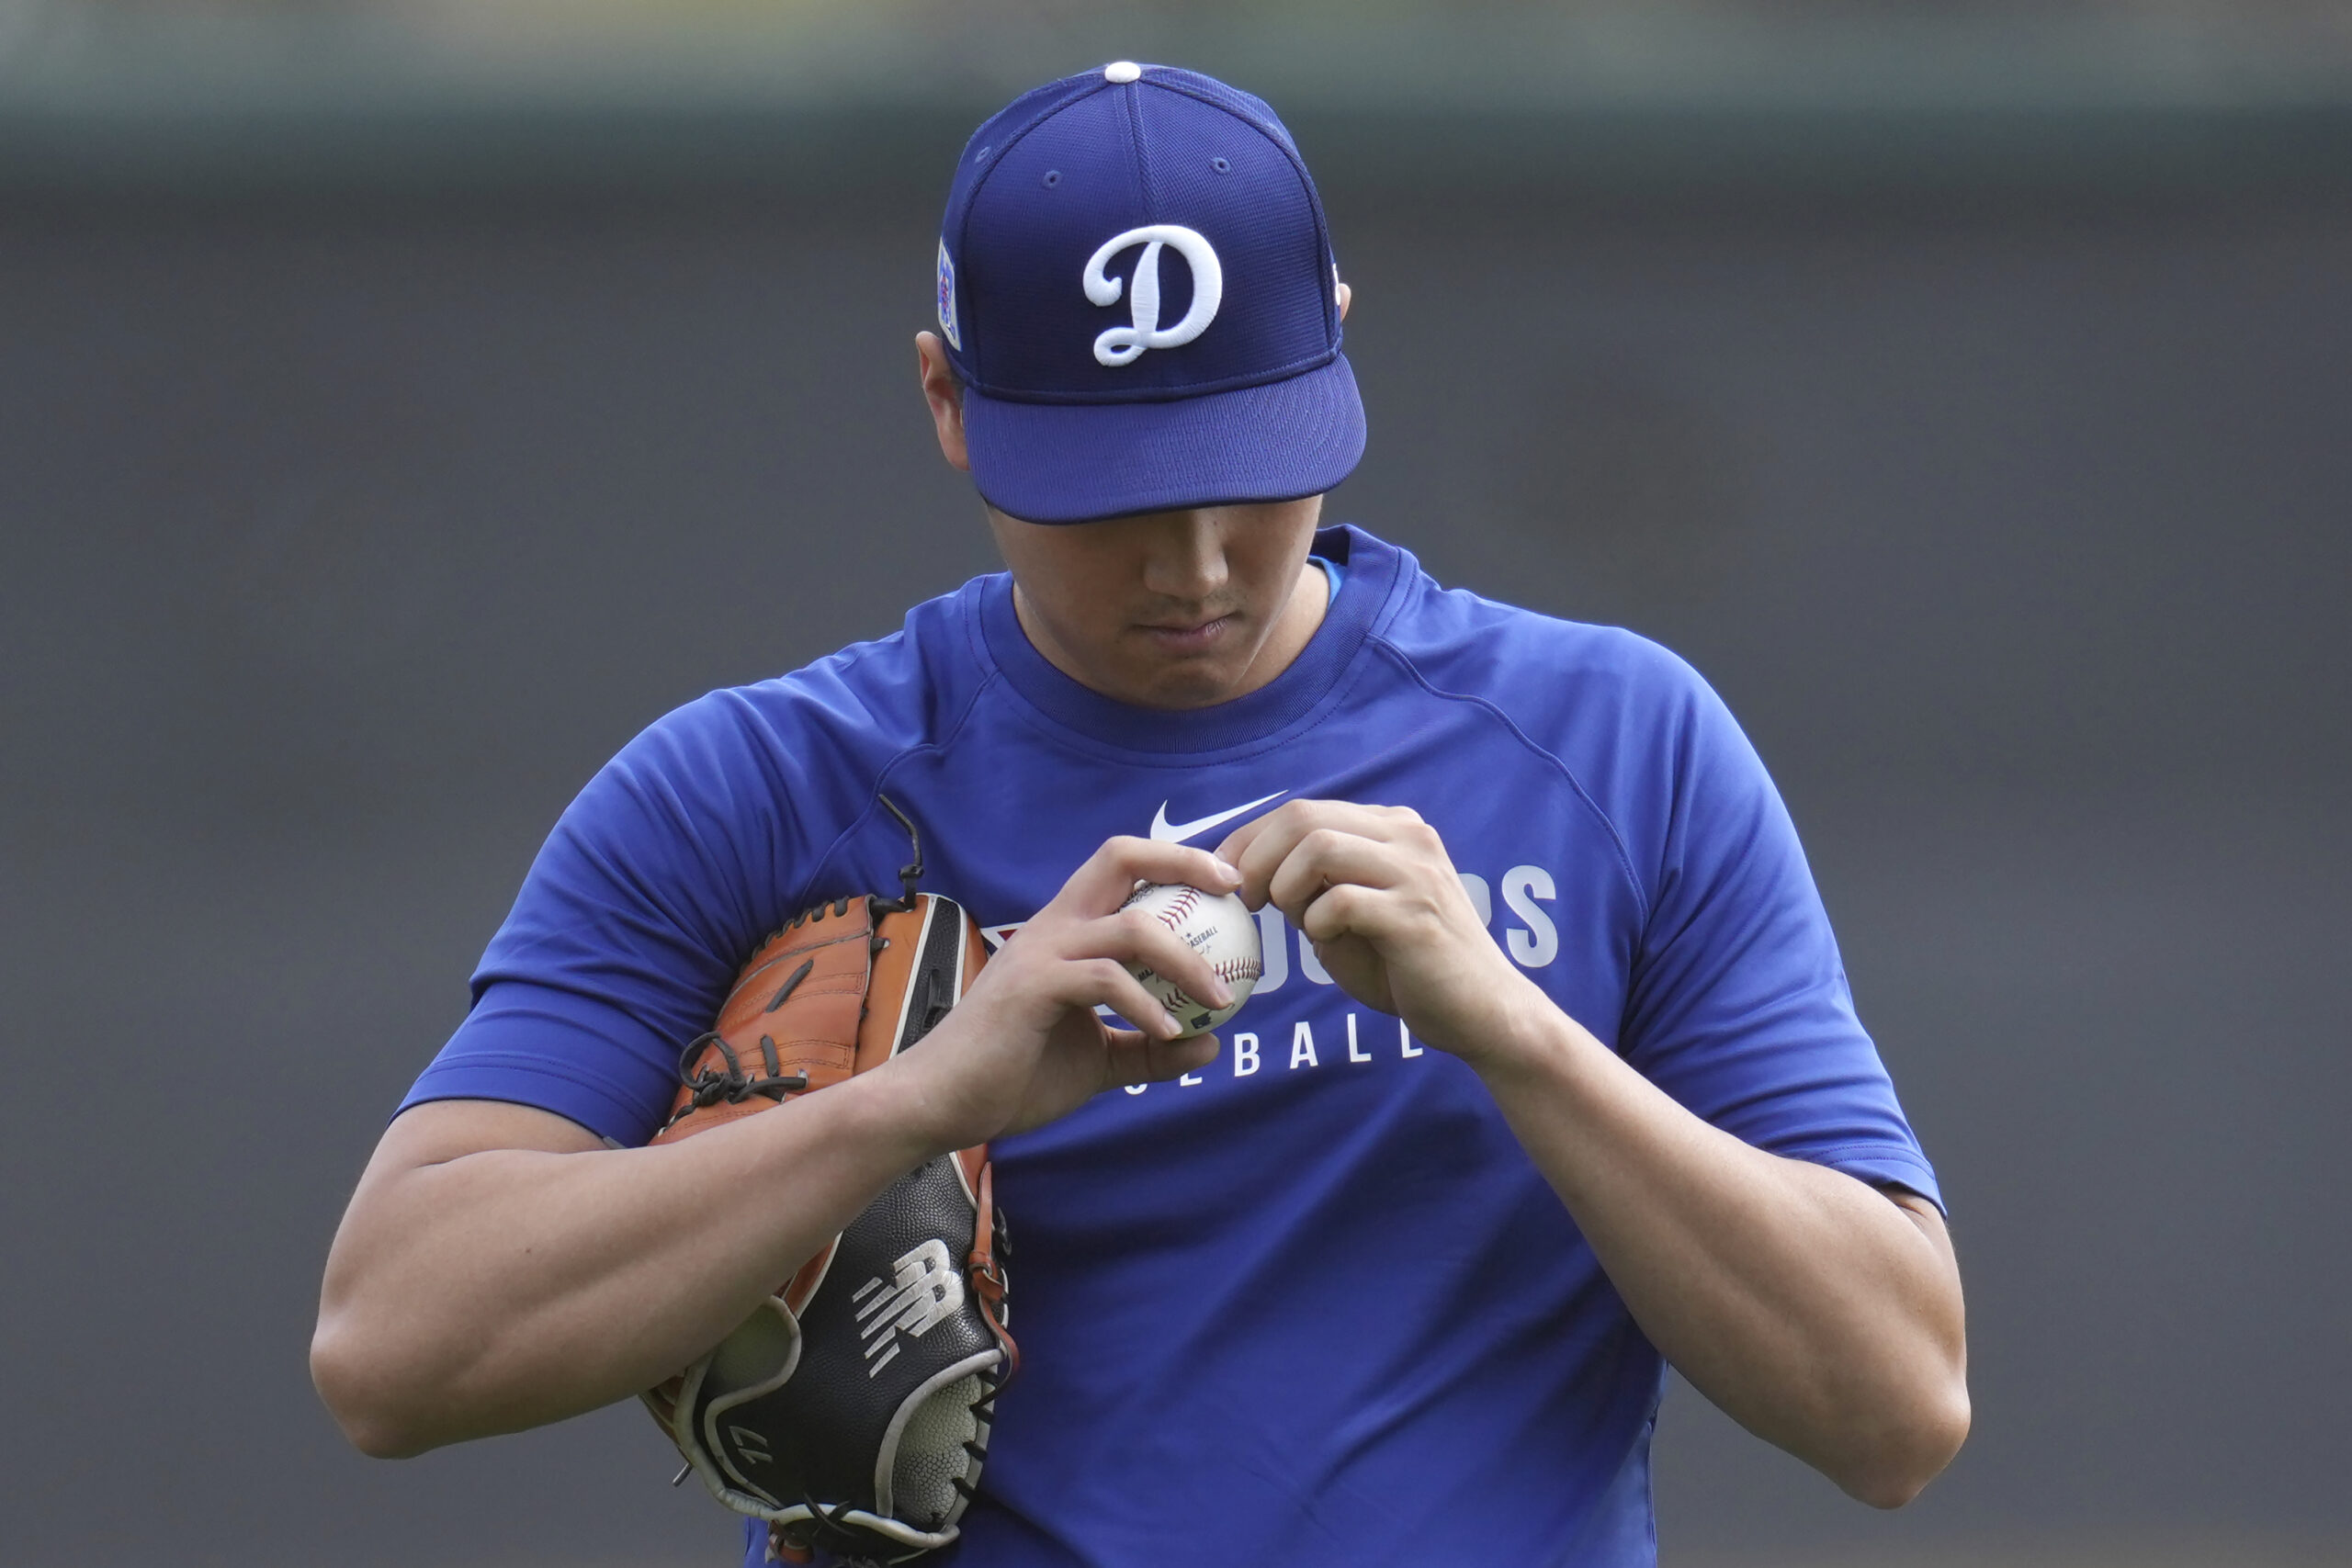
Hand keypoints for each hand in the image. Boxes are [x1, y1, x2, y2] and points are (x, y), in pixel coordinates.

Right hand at [887, 836, 1240, 1150]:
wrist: (941, 1104)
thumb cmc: (1011, 1076)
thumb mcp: (1095, 1061)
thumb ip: (1147, 1048)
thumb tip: (1209, 1044)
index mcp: (1067, 931)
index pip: (1124, 867)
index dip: (1178, 864)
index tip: (1228, 887)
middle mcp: (1054, 926)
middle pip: (1121, 857)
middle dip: (1184, 863)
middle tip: (1234, 892)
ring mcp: (1041, 953)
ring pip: (1130, 926)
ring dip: (1185, 959)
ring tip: (1217, 998)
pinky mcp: (1032, 987)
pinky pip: (1105, 981)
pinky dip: (1145, 1006)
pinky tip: (1169, 1033)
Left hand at [1217, 800, 1541, 1060]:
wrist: (1480, 1012)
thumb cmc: (1408, 967)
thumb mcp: (1352, 915)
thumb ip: (1313, 888)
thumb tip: (1248, 878)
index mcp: (1392, 828)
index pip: (1302, 810)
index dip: (1249, 838)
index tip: (1223, 875)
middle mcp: (1407, 837)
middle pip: (1302, 818)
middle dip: (1254, 857)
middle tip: (1244, 899)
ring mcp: (1414, 872)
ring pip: (1318, 847)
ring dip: (1284, 885)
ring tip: (1287, 918)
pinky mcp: (1416, 915)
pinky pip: (1341, 900)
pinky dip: (1316, 921)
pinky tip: (1325, 940)